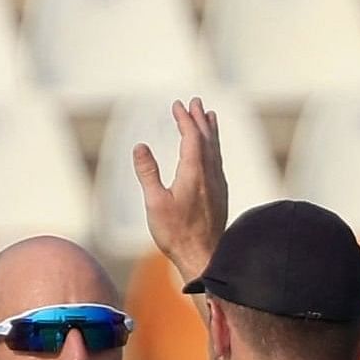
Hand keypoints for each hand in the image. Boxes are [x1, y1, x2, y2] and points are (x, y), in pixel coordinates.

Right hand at [134, 98, 228, 281]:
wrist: (203, 257)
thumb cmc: (176, 233)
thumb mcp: (155, 203)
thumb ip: (148, 173)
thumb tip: (139, 146)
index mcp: (194, 172)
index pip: (191, 136)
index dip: (185, 119)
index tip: (178, 105)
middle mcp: (210, 174)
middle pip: (207, 138)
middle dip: (200, 119)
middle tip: (195, 102)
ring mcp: (218, 184)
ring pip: (216, 150)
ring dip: (211, 131)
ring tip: (209, 116)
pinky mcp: (220, 195)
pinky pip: (218, 162)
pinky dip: (214, 148)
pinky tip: (212, 150)